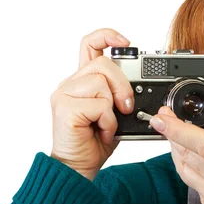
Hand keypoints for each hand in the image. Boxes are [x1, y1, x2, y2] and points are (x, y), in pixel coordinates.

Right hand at [50, 28, 133, 180]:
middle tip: (126, 107)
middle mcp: (70, 84)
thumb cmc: (94, 142)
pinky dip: (108, 121)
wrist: (77, 167)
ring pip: (101, 82)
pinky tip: (102, 131)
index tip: (126, 41)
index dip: (107, 35)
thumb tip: (139, 86)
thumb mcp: (114, 113)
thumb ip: (119, 94)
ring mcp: (64, 94)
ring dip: (113, 107)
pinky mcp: (65, 108)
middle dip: (122, 84)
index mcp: (82, 81)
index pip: (89, 44)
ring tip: (108, 124)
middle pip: (103, 62)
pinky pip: (99, 104)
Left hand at [150, 95, 203, 203]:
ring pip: (183, 167)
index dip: (177, 129)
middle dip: (171, 134)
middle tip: (165, 118)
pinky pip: (191, 181)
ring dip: (175, 149)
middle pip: (186, 153)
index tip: (162, 118)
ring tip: (175, 134)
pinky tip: (192, 157)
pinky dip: (187, 166)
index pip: (201, 142)